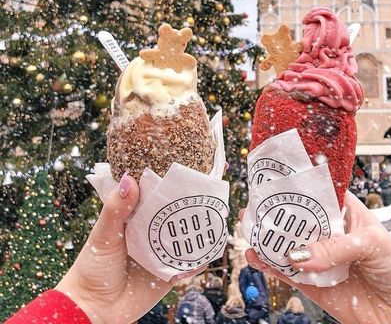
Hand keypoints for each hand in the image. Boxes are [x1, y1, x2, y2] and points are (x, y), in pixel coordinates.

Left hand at [56, 174, 201, 323]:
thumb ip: (116, 208)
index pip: (154, 194)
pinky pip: (190, 264)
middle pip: (175, 213)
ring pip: (186, 237)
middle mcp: (151, 232)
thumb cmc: (92, 268)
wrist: (94, 310)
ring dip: (199, 229)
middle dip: (190, 204)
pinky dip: (200, 257)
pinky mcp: (169, 274)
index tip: (184, 167)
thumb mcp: (103, 234)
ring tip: (213, 216)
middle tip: (205, 191)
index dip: (168, 182)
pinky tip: (207, 247)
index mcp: (135, 217)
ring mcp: (161, 252)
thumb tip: (129, 178)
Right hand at [245, 192, 390, 323]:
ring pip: (288, 245)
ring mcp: (320, 259)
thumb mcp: (373, 245)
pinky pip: (287, 273)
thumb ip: (336, 247)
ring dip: (268, 237)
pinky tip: (255, 255)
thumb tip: (300, 255)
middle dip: (276, 211)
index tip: (275, 178)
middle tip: (254, 204)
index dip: (298, 185)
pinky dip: (269, 265)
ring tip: (248, 227)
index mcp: (346, 213)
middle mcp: (329, 234)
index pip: (318, 193)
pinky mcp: (313, 285)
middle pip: (297, 218)